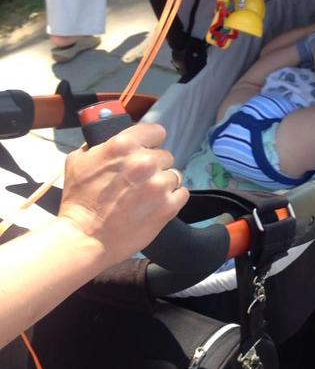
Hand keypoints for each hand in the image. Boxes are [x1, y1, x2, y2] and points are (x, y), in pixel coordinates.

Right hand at [58, 124, 187, 264]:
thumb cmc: (79, 201)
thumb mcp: (78, 161)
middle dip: (153, 166)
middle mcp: (144, 161)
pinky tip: (155, 204)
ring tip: (145, 196)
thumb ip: (100, 146)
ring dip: (162, 183)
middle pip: (164, 155)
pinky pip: (182, 193)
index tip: (146, 150)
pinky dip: (172, 198)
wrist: (84, 238)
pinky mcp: (168, 206)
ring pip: (173, 174)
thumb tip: (111, 142)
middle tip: (139, 181)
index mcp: (123, 145)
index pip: (156, 131)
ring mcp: (159, 184)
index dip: (150, 142)